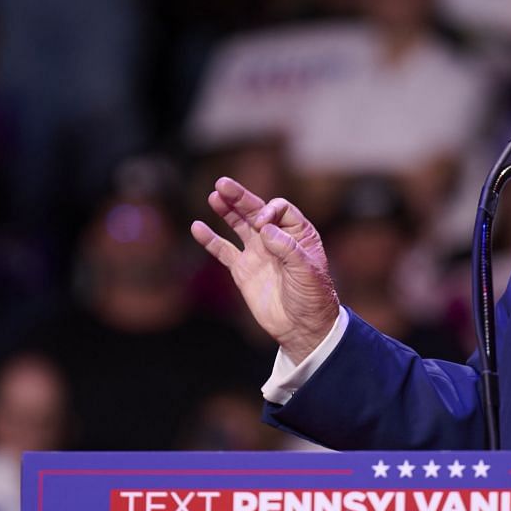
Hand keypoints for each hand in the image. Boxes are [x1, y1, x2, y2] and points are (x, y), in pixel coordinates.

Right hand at [191, 177, 339, 361]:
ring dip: (226, 210)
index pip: (279, 209)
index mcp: (297, 234)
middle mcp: (276, 238)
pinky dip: (210, 239)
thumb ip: (288, 249)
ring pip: (238, 225)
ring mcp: (258, 253)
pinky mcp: (242, 269)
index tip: (263, 226)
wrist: (302, 327)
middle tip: (222, 184)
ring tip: (213, 196)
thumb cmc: (313, 297)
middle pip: (255, 211)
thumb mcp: (308, 272)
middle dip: (240, 197)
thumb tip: (266, 229)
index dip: (268, 211)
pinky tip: (197, 227)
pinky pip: (223, 250)